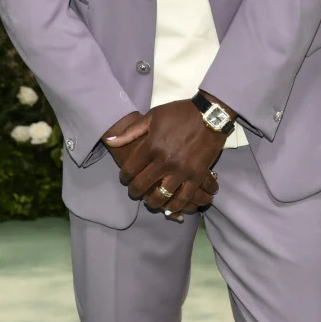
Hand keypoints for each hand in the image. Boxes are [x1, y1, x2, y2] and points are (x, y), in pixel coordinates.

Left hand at [108, 99, 227, 212]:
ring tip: (150, 200)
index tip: (125, 178)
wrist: (210, 114)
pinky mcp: (197, 176)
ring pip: (161, 196)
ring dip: (152, 201)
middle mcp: (164, 161)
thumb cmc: (179, 113)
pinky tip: (169, 207)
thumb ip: (130, 132)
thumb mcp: (152, 117)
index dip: (124, 176)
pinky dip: (175, 206)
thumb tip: (110, 141)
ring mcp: (181, 170)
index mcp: (151, 146)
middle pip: (142, 185)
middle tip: (134, 192)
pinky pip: (184, 198)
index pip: (130, 169)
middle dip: (134, 191)